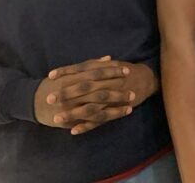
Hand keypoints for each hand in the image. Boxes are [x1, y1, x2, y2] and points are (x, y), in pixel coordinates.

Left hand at [34, 56, 157, 134]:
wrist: (146, 80)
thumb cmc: (125, 71)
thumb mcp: (110, 64)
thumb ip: (94, 65)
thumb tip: (74, 67)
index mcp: (104, 70)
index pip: (82, 69)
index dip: (66, 72)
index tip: (50, 77)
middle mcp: (107, 82)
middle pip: (84, 88)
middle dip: (66, 93)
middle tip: (48, 99)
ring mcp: (112, 98)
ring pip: (90, 106)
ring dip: (73, 113)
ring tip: (57, 119)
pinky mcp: (116, 109)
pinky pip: (100, 120)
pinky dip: (87, 125)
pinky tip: (74, 130)